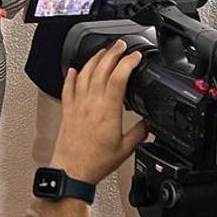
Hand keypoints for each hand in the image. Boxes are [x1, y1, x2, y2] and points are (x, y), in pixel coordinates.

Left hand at [50, 41, 147, 184]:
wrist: (72, 170)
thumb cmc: (95, 162)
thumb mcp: (126, 149)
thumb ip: (139, 133)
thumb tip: (148, 124)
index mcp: (107, 111)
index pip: (118, 77)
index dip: (128, 63)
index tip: (136, 57)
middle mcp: (90, 103)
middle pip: (101, 69)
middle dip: (113, 53)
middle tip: (121, 45)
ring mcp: (77, 104)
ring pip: (85, 74)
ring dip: (94, 59)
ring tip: (103, 51)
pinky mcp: (67, 109)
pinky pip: (68, 87)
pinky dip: (72, 76)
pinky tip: (74, 70)